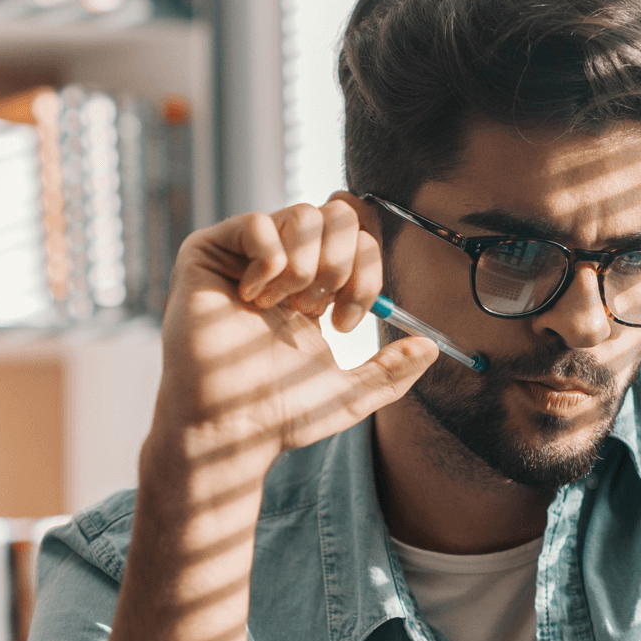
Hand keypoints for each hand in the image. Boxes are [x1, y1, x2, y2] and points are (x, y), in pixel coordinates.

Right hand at [152, 194, 438, 468]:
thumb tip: (432, 348)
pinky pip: (258, 222)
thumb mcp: (348, 394)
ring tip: (282, 306)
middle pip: (337, 215)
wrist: (227, 426)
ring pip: (303, 214)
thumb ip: (391, 372)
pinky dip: (268, 262)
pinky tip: (251, 297)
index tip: (345, 323)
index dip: (367, 274)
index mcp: (314, 288)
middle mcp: (282, 264)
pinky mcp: (208, 251)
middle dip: (340, 264)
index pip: (359, 241)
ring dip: (305, 267)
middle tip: (317, 309)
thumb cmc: (276, 413)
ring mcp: (245, 255)